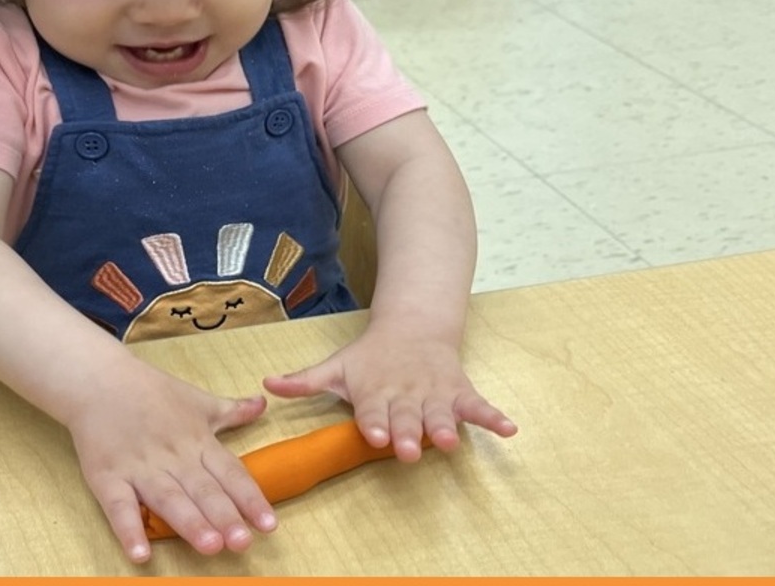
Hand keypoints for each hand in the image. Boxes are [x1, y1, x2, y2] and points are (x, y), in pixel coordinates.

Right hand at [65, 363, 276, 563]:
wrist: (99, 379)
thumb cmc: (151, 391)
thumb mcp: (197, 400)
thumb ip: (232, 410)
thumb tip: (263, 405)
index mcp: (198, 440)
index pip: (230, 472)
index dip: (251, 499)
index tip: (270, 524)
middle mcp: (173, 456)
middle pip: (203, 490)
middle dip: (224, 517)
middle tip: (243, 543)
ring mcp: (139, 467)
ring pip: (169, 499)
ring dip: (190, 523)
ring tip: (211, 547)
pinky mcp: (107, 476)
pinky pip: (119, 507)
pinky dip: (129, 530)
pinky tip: (140, 555)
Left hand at [262, 327, 516, 461]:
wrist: (412, 327)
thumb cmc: (369, 358)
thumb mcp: (336, 367)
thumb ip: (304, 381)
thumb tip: (265, 384)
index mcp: (375, 392)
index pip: (372, 411)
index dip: (373, 422)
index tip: (373, 434)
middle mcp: (405, 395)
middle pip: (406, 417)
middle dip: (406, 432)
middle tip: (407, 449)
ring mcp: (434, 393)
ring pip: (440, 413)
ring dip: (444, 427)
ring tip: (449, 442)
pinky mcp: (458, 392)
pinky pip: (478, 406)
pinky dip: (494, 417)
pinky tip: (509, 430)